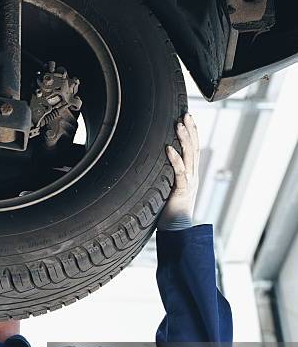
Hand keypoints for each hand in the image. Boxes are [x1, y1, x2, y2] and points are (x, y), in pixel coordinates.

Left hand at [158, 113, 199, 230]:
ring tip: (179, 124)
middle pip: (194, 148)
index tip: (187, 118)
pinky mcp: (182, 191)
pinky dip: (174, 159)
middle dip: (191, 130)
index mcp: (190, 176)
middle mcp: (192, 177)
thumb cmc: (169, 214)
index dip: (192, 134)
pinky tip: (168, 149)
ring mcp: (189, 183)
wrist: (178, 232)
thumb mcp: (167, 190)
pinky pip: (179, 173)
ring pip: (190, 156)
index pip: (193, 150)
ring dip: (185, 139)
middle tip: (186, 114)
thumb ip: (165, 179)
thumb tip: (152, 168)